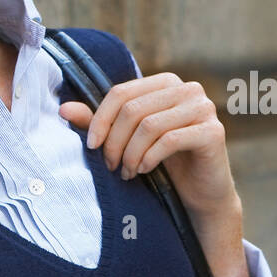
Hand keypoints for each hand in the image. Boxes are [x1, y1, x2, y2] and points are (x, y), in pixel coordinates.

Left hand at [59, 73, 239, 218]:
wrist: (202, 194)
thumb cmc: (165, 163)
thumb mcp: (129, 141)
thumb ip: (101, 123)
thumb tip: (63, 109)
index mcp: (166, 82)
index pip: (122, 92)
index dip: (100, 119)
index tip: (90, 146)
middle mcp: (188, 89)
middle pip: (134, 109)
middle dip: (115, 141)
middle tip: (110, 165)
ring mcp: (204, 108)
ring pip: (150, 125)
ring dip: (131, 153)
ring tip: (127, 172)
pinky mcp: (213, 131)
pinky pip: (170, 140)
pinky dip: (150, 157)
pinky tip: (144, 170)